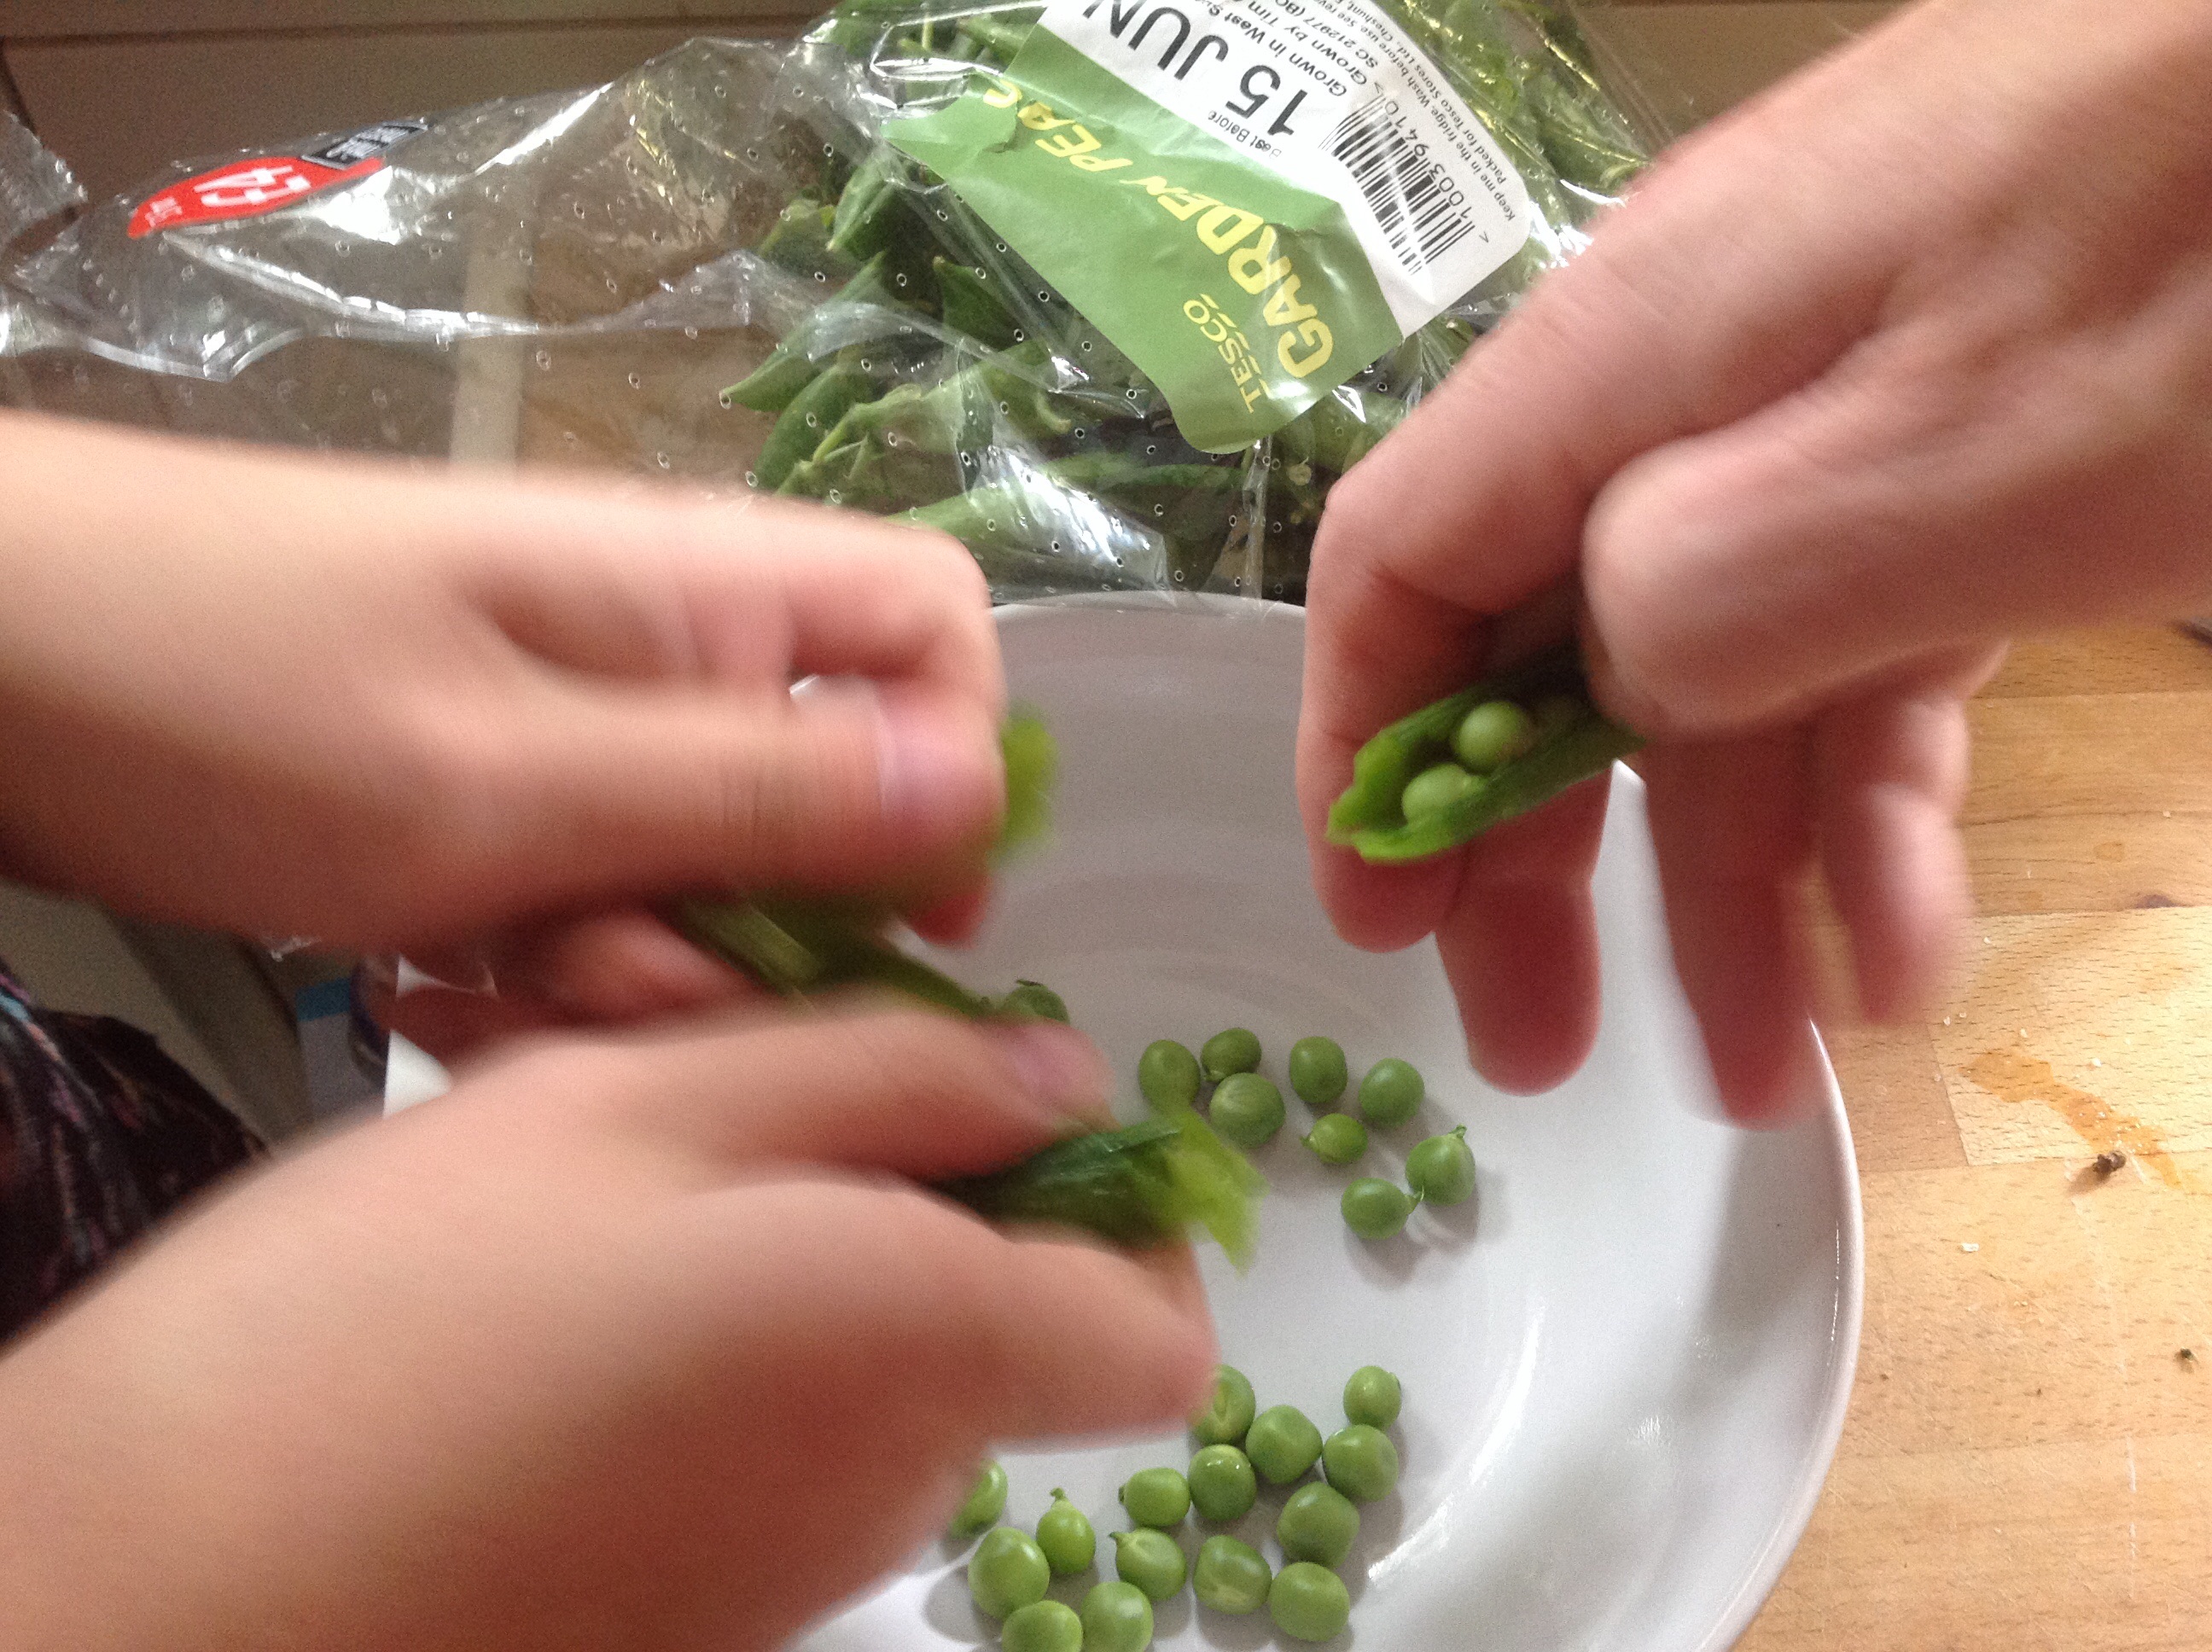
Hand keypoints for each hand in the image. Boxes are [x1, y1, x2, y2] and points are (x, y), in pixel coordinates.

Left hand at [0, 412, 1006, 1022]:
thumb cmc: (234, 696)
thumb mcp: (511, 780)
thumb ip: (760, 793)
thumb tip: (990, 790)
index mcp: (704, 590)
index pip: (939, 627)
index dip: (957, 766)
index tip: (899, 918)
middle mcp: (665, 640)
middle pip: (828, 779)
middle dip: (755, 914)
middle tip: (618, 981)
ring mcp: (572, 708)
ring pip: (706, 857)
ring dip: (632, 952)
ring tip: (487, 982)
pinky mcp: (493, 773)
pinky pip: (596, 879)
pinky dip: (541, 949)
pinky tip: (433, 980)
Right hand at [0, 1006, 1211, 1651]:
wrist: (155, 1595)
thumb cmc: (391, 1320)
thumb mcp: (646, 1109)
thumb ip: (892, 1079)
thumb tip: (1067, 1089)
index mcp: (925, 1346)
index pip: (1156, 1324)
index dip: (1121, 1207)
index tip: (996, 1104)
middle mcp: (892, 1485)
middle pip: (991, 1309)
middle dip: (891, 1166)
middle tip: (703, 1056)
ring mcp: (788, 1560)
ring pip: (862, 1352)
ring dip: (771, 1228)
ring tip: (585, 1134)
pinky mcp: (686, 1598)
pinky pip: (760, 1431)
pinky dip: (703, 1326)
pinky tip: (544, 1266)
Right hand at [1299, 0, 2211, 1115]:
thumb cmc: (2210, 250)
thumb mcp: (1950, 472)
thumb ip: (1707, 595)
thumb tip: (1593, 678)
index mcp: (1632, 359)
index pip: (1401, 565)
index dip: (1362, 752)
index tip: (1379, 926)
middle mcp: (1695, 379)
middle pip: (1545, 641)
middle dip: (1540, 858)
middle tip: (1545, 1047)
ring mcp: (1829, 407)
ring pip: (1722, 670)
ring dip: (1732, 872)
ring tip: (1769, 1062)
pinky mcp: (1954, 438)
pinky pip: (1866, 640)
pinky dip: (1870, 793)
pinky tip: (1908, 932)